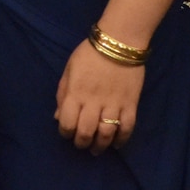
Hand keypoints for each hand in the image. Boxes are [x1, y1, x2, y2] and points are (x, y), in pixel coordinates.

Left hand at [55, 39, 142, 154]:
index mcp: (75, 93)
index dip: (65, 133)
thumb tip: (58, 117)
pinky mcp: (131, 104)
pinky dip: (122, 139)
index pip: (67, 123)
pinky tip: (116, 144)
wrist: (119, 41)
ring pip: (106, 134)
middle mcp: (93, 102)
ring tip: (97, 148)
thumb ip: (62, 94)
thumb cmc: (90, 53)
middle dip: (82, 143)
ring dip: (101, 146)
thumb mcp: (69, 69)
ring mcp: (113, 104)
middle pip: (86, 133)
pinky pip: (127, 127)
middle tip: (82, 144)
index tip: (67, 132)